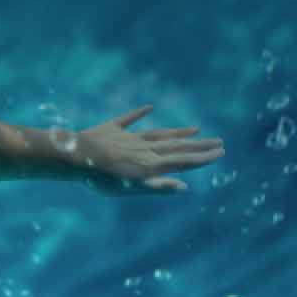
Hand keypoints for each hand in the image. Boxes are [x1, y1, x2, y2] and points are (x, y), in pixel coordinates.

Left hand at [66, 105, 226, 195]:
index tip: (220, 152)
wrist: (76, 157)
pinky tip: (150, 107)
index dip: (202, 158)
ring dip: (179, 132)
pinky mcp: (112, 129)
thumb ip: (157, 188)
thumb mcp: (131, 189)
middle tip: (220, 142)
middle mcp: (145, 149)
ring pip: (160, 134)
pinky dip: (139, 113)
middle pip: (177, 146)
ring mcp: (130, 137)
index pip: (183, 161)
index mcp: (151, 164)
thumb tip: (183, 187)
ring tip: (197, 129)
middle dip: (199, 145)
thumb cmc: (102, 179)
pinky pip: (128, 119)